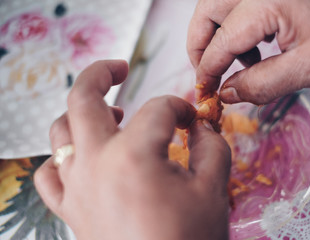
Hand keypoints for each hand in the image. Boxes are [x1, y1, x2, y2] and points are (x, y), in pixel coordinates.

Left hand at [34, 60, 230, 239]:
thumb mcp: (214, 190)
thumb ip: (212, 147)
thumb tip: (202, 127)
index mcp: (134, 156)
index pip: (159, 110)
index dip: (181, 108)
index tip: (193, 119)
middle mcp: (96, 164)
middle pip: (83, 98)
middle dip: (101, 73)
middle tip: (119, 66)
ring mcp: (76, 187)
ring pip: (59, 131)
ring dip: (81, 112)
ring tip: (110, 112)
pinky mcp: (71, 209)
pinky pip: (50, 175)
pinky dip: (62, 157)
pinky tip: (82, 155)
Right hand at [187, 0, 309, 103]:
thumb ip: (262, 84)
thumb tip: (226, 94)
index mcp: (268, 0)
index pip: (221, 40)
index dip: (207, 69)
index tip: (204, 91)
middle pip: (208, 11)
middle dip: (200, 45)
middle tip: (207, 73)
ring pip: (219, 5)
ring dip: (217, 35)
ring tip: (239, 62)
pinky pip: (237, 5)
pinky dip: (235, 27)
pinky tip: (255, 47)